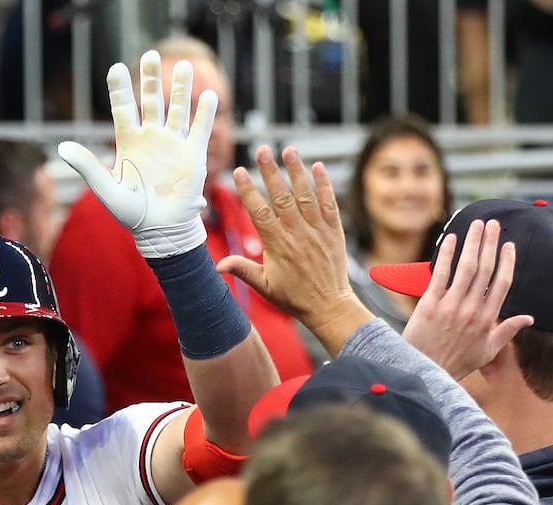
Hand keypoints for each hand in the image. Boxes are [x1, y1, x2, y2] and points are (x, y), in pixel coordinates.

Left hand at [58, 50, 216, 257]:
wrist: (159, 230)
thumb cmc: (131, 212)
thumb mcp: (105, 188)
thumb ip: (87, 166)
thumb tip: (61, 147)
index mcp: (129, 143)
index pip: (123, 109)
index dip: (120, 88)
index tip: (116, 67)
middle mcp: (151, 139)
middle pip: (152, 101)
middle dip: (152, 78)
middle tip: (152, 54)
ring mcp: (173, 145)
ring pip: (177, 109)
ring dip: (182, 89)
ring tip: (186, 66)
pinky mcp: (193, 156)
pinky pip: (200, 129)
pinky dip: (204, 113)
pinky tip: (208, 96)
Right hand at [218, 146, 371, 352]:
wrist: (329, 305)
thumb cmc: (293, 297)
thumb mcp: (264, 286)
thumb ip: (242, 270)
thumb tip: (218, 265)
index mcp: (278, 246)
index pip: (260, 213)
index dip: (248, 191)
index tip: (239, 172)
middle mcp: (298, 234)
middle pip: (282, 197)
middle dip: (271, 172)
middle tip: (262, 150)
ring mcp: (318, 230)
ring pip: (306, 195)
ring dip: (297, 171)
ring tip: (289, 150)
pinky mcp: (334, 230)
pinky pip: (329, 202)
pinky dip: (324, 184)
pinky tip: (317, 167)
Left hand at [403, 218, 532, 379]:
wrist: (425, 373)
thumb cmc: (456, 364)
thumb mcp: (487, 352)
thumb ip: (507, 331)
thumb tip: (529, 318)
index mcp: (487, 320)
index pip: (502, 284)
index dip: (506, 261)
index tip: (508, 245)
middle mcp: (471, 310)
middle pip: (485, 270)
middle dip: (490, 243)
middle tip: (493, 224)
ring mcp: (450, 307)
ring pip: (466, 268)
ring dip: (473, 243)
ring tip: (477, 225)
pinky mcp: (429, 305)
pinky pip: (440, 275)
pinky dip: (447, 255)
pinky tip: (452, 239)